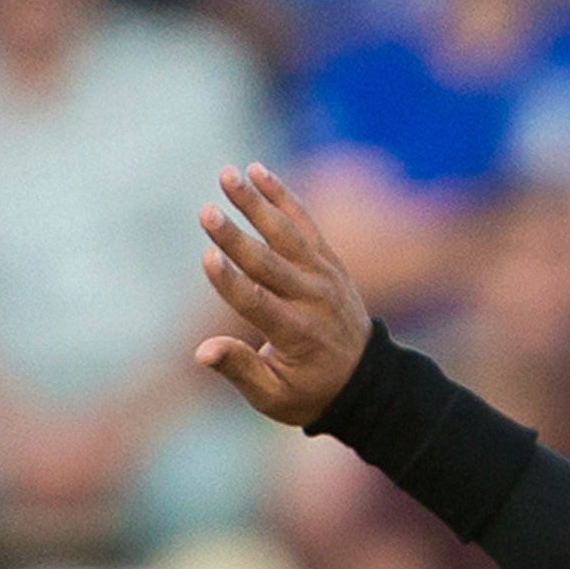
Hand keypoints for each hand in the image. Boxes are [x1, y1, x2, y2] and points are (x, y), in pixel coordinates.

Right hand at [191, 161, 377, 429]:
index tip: (207, 257)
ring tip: (227, 174)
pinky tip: (257, 171)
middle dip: (236, 238)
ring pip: (287, 233)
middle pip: (269, 264)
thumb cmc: (310, 391)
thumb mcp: (275, 397)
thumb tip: (202, 352)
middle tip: (206, 211)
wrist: (367, 380)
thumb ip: (240, 370)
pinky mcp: (327, 261)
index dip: (231, 282)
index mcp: (297, 335)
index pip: (259, 304)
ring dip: (257, 202)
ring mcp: (324, 276)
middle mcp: (313, 300)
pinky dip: (283, 196)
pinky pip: (304, 223)